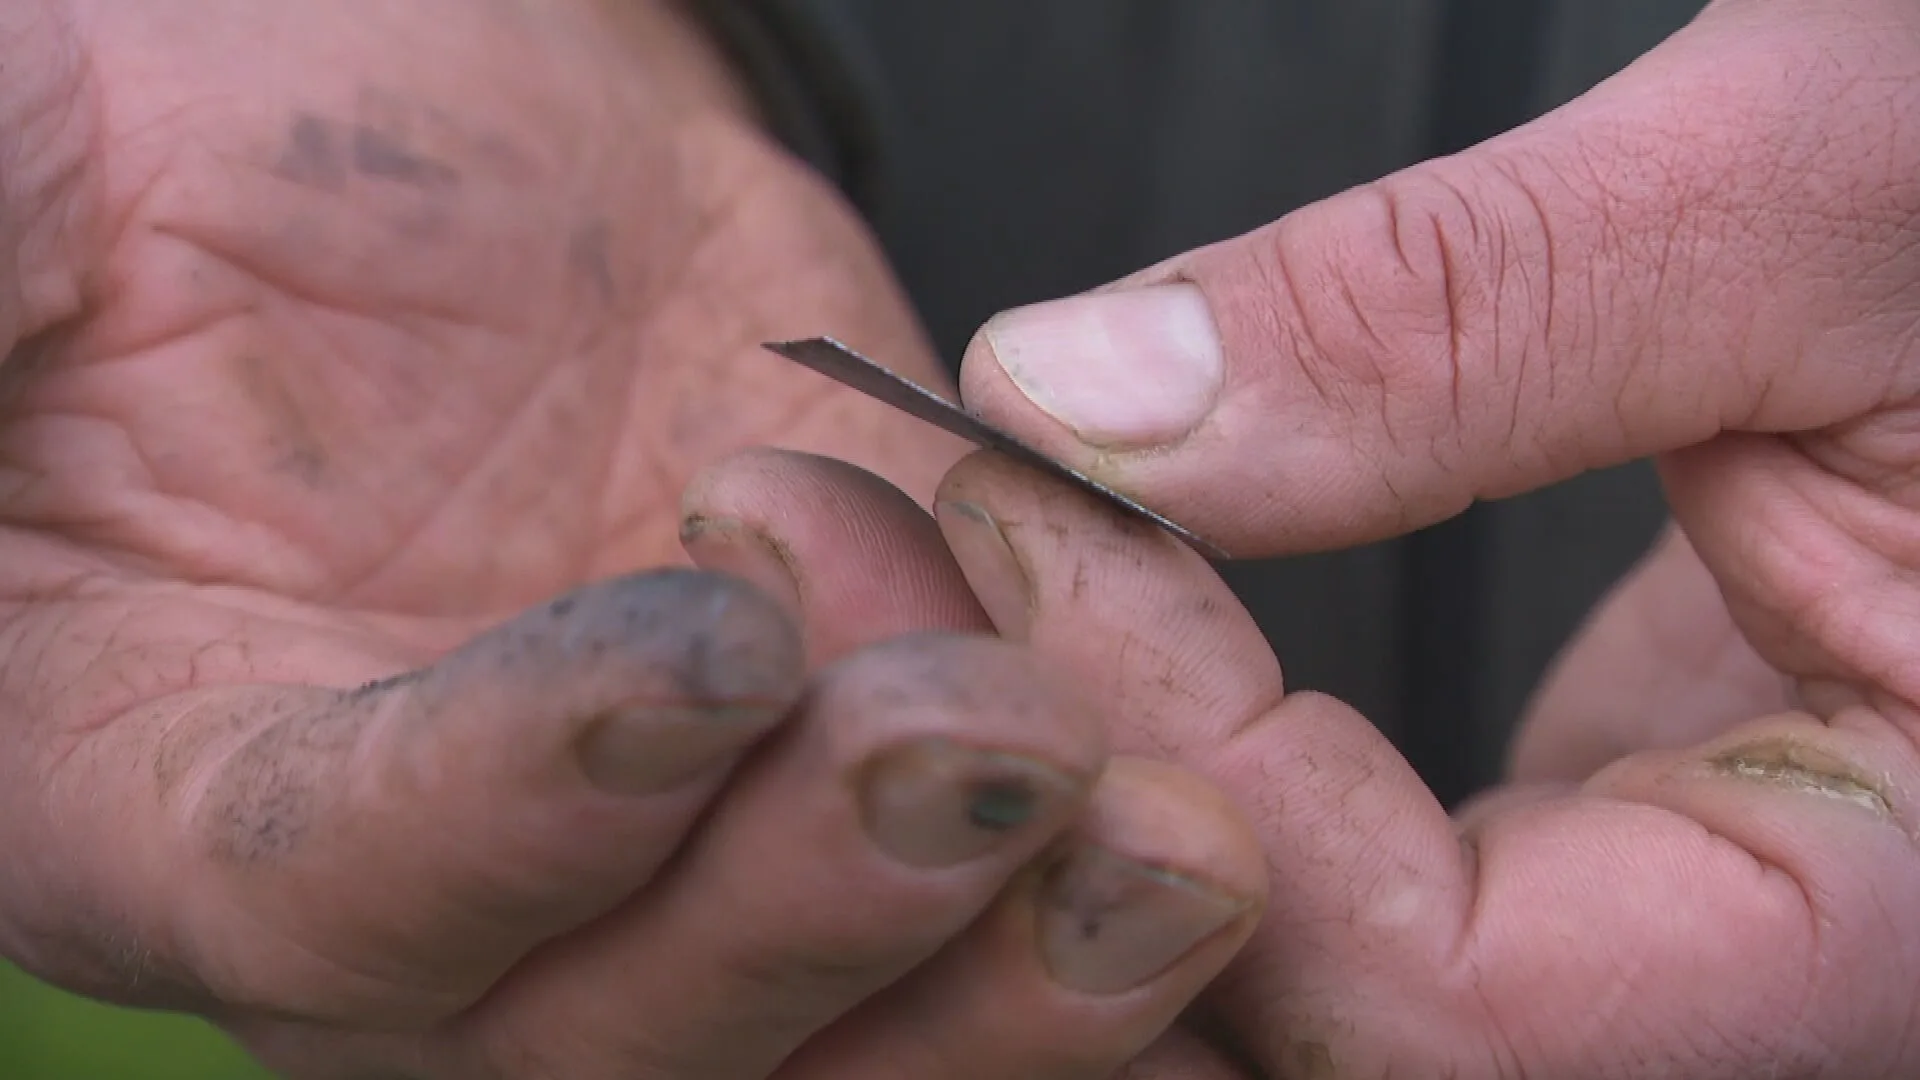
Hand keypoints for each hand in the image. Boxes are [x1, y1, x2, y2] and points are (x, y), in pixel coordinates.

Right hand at [0, 2, 1267, 1075]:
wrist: (449, 134)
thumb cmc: (198, 139)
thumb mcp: (25, 168)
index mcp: (175, 787)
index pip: (333, 900)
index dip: (516, 810)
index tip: (707, 647)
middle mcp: (441, 887)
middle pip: (623, 1039)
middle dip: (819, 912)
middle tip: (995, 746)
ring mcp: (676, 851)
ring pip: (843, 1036)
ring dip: (1014, 971)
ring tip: (1179, 844)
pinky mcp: (865, 765)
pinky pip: (990, 919)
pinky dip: (1107, 929)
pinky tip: (1231, 870)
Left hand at [952, 0, 1919, 1073]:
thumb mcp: (1820, 188)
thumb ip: (1464, 316)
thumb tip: (1083, 396)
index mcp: (1886, 904)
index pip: (1432, 992)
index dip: (1184, 771)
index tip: (1014, 501)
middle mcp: (1742, 962)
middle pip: (1302, 1018)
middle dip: (1046, 795)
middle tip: (839, 559)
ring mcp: (1655, 899)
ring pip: (1278, 952)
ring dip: (1060, 762)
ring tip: (875, 553)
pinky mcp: (1591, 809)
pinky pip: (1318, 845)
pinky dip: (1155, 721)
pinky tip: (1036, 579)